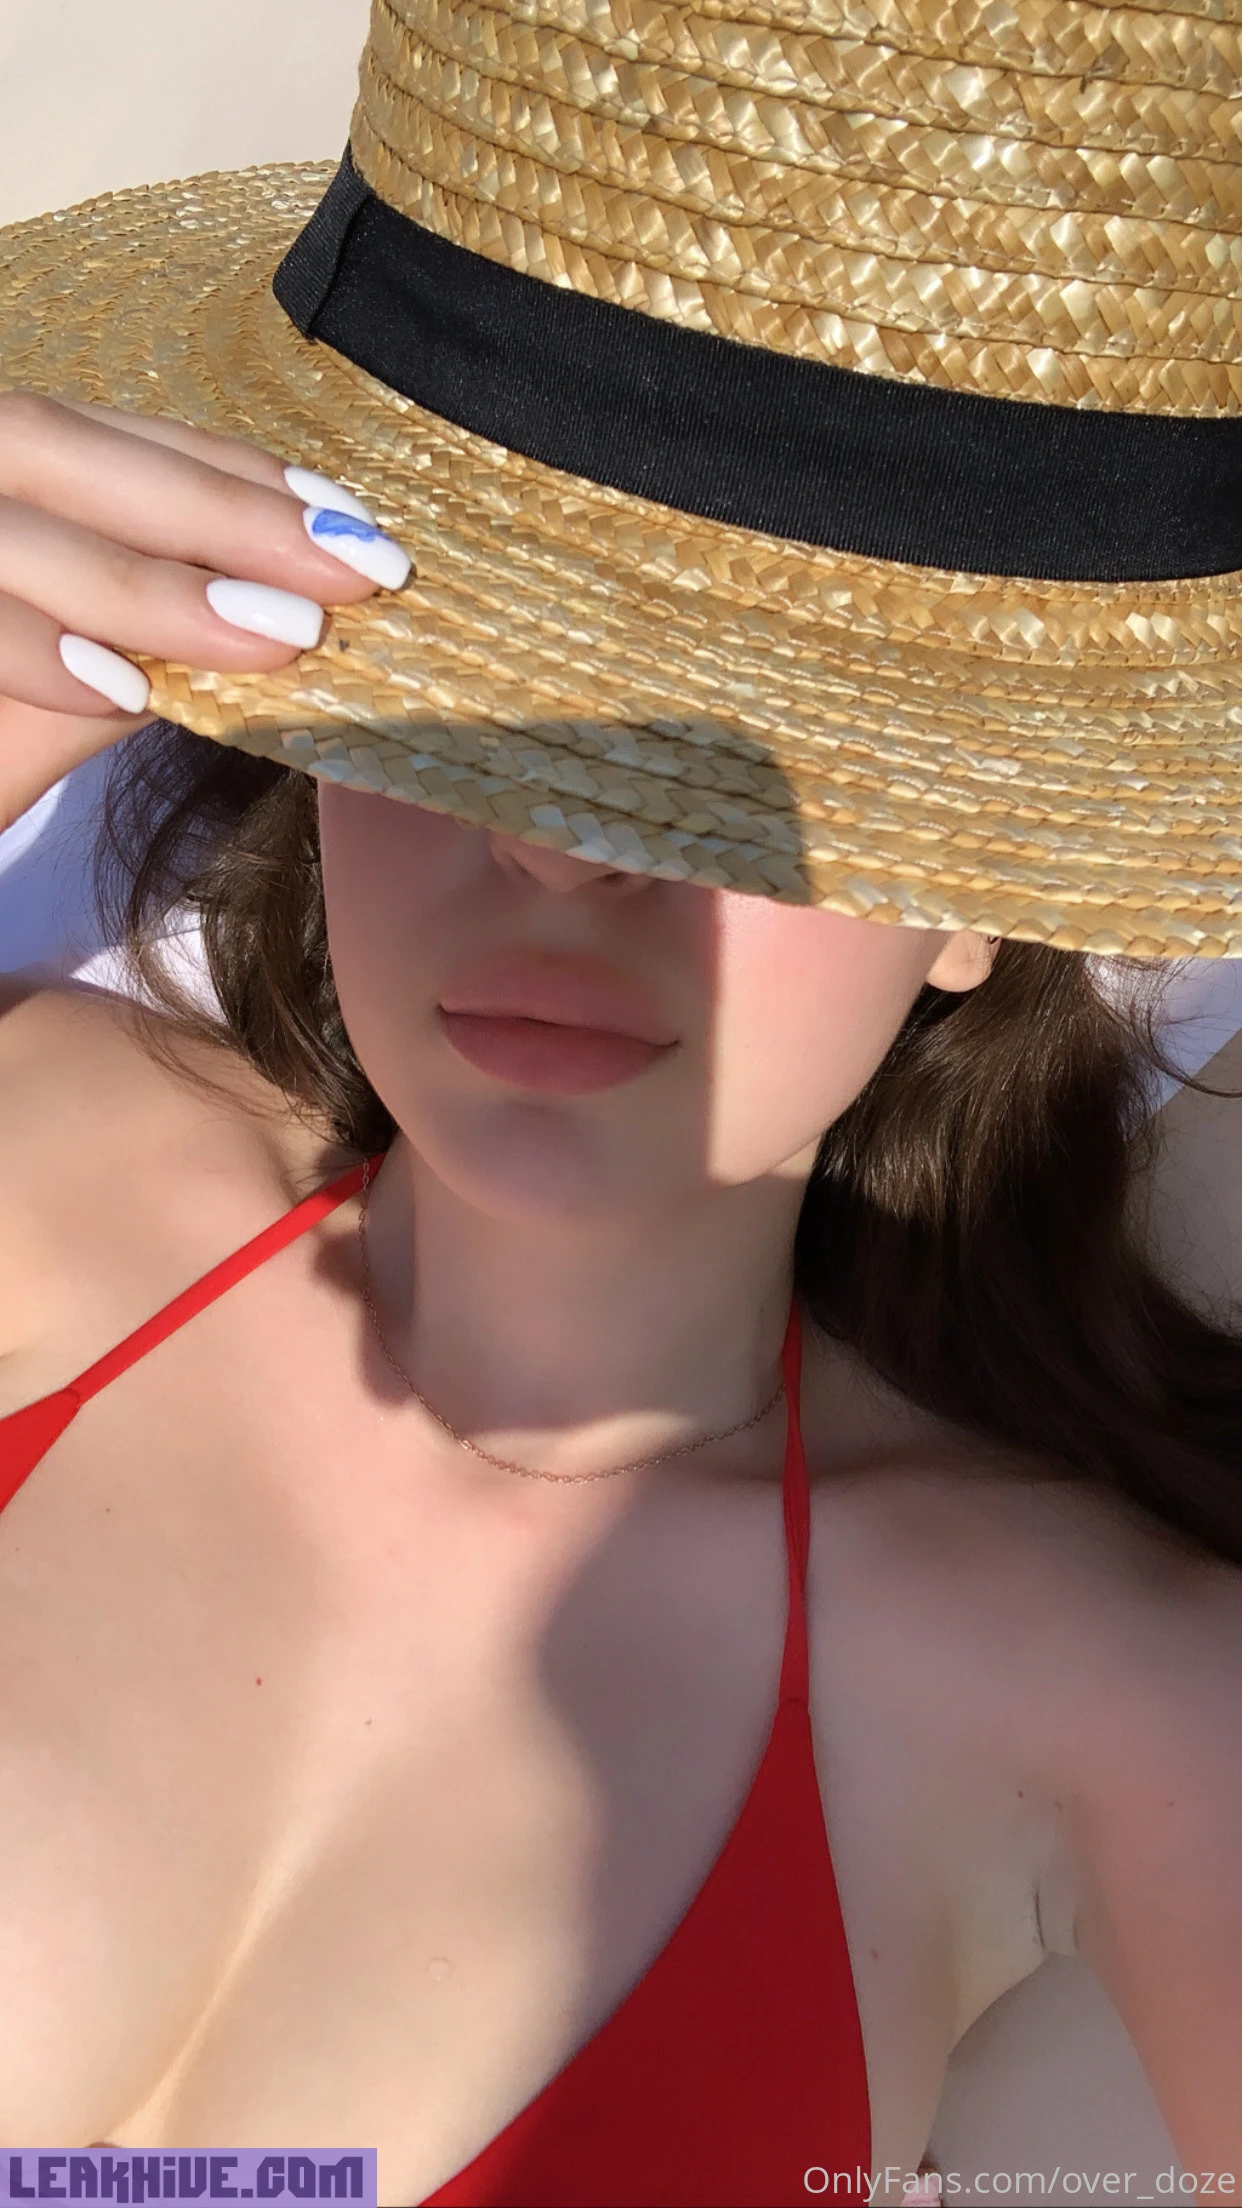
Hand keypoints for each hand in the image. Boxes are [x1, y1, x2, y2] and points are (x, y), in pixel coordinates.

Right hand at [0, 392, 410, 832]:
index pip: (98, 439)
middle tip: (357, 571)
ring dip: (145, 582)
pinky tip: (125, 693)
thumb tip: (274, 619)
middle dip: (215, 508)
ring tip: (276, 638)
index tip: (348, 518)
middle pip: (54, 447)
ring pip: (7, 523)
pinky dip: (32, 647)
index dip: (224, 467)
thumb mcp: (49, 690)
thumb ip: (136, 645)